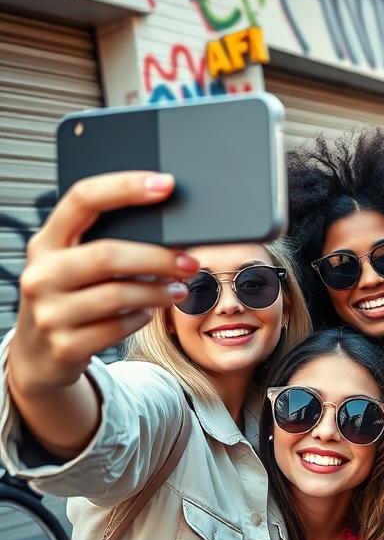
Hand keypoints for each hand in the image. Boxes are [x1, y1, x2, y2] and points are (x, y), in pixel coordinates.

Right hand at [10, 172, 196, 393]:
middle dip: (157, 257)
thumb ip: (104, 245)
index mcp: (46, 242)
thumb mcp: (72, 266)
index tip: (166, 184)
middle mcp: (41, 273)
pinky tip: (147, 313)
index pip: (82, 200)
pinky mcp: (65, 345)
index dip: (125, 188)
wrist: (37, 355)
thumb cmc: (68, 299)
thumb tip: (169, 235)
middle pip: (107, 255)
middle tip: (189, 262)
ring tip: (179, 290)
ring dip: (157, 292)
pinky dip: (141, 318)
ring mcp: (50, 312)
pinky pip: (118, 327)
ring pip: (117, 295)